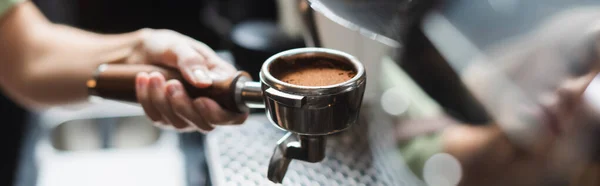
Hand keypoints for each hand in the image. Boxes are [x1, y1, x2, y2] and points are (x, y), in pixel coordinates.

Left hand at [128, 29, 247, 132]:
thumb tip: (204, 83)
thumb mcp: (180, 46)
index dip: (221, 115)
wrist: (142, 50)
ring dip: (162, 100)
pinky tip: (144, 80)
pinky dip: (148, 99)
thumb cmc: (169, 47)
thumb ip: (192, 61)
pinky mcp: (165, 117)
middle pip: (206, 124)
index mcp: (222, 85)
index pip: (234, 114)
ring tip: (154, 75)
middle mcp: (208, 104)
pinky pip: (157, 118)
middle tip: (171, 84)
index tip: (201, 101)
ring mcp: (187, 114)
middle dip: (184, 106)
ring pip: (179, 122)